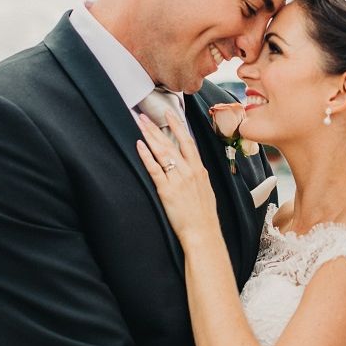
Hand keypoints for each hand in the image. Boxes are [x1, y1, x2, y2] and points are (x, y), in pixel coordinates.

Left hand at [136, 112, 219, 244]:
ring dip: (149, 136)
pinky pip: (154, 169)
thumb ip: (198, 177)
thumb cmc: (204, 216)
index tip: (170, 113)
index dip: (177, 126)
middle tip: (145, 115)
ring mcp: (178, 179)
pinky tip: (139, 145)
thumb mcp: (207, 190)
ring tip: (140, 124)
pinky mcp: (166, 190)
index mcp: (199, 170)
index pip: (188, 141)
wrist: (203, 232)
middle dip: (157, 127)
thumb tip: (193, 169)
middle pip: (171, 143)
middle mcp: (189, 171)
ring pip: (162, 152)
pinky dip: (146, 156)